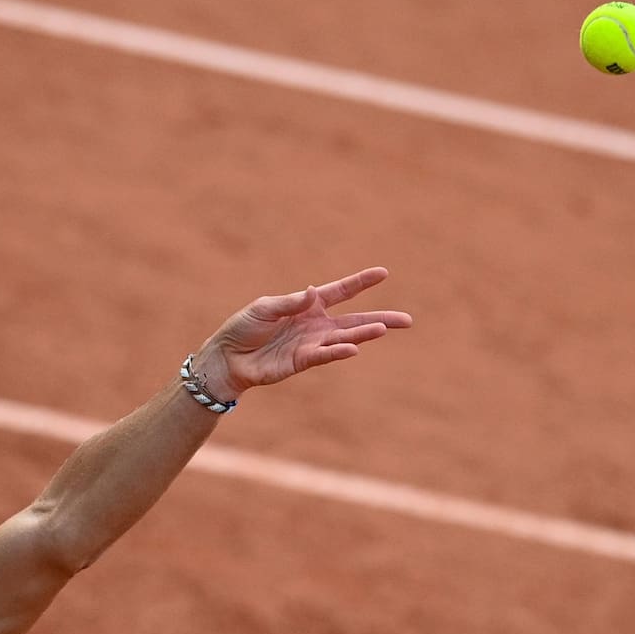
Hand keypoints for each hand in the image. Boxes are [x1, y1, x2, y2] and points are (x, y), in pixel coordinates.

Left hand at [192, 267, 411, 400]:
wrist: (228, 357)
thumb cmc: (244, 328)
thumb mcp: (265, 307)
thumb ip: (291, 301)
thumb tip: (314, 291)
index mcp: (308, 304)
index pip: (340, 291)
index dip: (361, 282)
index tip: (383, 272)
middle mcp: (315, 324)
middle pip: (354, 319)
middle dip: (379, 318)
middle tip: (406, 320)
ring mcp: (311, 343)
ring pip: (344, 337)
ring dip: (363, 333)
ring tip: (384, 328)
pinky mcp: (302, 361)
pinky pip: (323, 355)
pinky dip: (337, 352)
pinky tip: (353, 348)